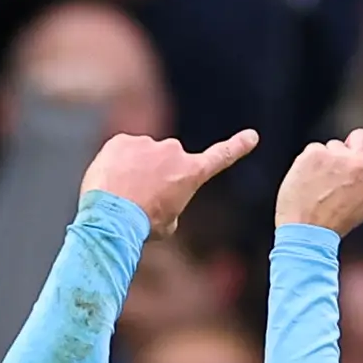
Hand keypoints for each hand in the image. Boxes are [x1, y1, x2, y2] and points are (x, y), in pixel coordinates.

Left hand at [81, 128, 261, 237]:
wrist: (113, 215)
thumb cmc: (142, 225)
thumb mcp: (168, 224)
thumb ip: (171, 204)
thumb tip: (161, 198)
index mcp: (192, 173)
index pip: (221, 157)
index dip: (238, 147)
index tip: (252, 136)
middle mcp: (173, 151)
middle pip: (168, 161)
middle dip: (157, 174)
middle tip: (141, 199)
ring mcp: (147, 143)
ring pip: (142, 156)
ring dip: (134, 170)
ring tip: (123, 195)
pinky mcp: (122, 140)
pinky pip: (122, 151)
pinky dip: (116, 165)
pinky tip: (110, 183)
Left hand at [276, 107, 362, 236]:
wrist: (305, 232)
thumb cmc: (336, 221)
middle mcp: (362, 164)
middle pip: (361, 136)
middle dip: (351, 148)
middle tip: (338, 175)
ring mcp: (338, 157)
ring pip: (335, 145)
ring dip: (329, 159)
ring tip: (321, 186)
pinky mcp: (315, 153)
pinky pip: (315, 149)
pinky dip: (310, 163)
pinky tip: (307, 182)